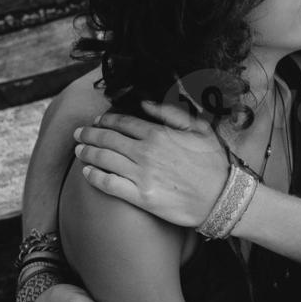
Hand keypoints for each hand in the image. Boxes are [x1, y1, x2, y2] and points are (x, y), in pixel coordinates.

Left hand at [71, 101, 226, 227]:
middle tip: (79, 134)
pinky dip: (94, 176)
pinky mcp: (140, 197)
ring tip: (78, 151)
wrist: (222, 198)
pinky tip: (87, 172)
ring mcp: (141, 175)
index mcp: (159, 134)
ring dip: (87, 153)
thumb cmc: (213, 163)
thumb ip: (171, 113)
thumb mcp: (200, 129)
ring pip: (103, 159)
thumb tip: (145, 104)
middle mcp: (146, 152)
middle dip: (89, 134)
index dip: (106, 120)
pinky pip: (108, 184)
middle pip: (107, 139)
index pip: (123, 122)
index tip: (97, 121)